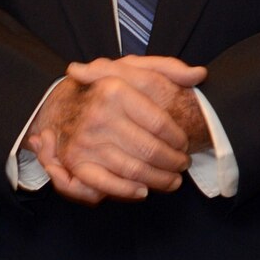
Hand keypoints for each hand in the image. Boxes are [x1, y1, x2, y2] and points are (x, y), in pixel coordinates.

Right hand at [25, 55, 207, 203]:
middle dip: (173, 162)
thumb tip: (199, 74)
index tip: (185, 144)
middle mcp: (99, 114)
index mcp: (116, 89)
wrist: (61, 103)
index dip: (179, 139)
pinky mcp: (75, 161)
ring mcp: (86, 139)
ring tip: (173, 180)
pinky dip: (127, 191)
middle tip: (182, 165)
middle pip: (150, 149)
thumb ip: (169, 68)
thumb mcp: (135, 68)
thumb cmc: (108, 87)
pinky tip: (144, 191)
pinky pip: (106, 183)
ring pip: (134, 169)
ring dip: (159, 179)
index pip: (160, 123)